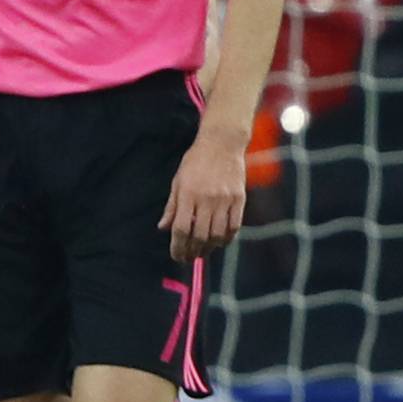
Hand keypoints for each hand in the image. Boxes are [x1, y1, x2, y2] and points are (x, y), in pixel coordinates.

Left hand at [159, 125, 246, 263]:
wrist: (222, 143)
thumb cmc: (196, 161)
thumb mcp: (178, 181)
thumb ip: (172, 206)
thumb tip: (163, 228)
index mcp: (188, 194)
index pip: (182, 229)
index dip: (178, 247)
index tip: (177, 256)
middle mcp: (207, 199)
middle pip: (200, 236)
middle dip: (193, 252)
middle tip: (189, 258)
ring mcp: (225, 199)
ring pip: (218, 235)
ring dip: (210, 248)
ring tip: (203, 252)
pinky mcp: (239, 198)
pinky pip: (234, 226)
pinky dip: (227, 239)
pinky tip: (220, 242)